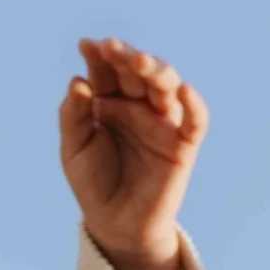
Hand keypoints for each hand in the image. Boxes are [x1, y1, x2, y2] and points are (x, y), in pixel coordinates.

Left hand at [60, 37, 207, 269]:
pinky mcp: (183, 145)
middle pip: (138, 71)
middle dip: (127, 56)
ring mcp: (163, 122)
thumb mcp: (73, 148)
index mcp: (109, 100)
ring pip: (167, 87)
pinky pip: (196, 121)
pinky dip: (194, 104)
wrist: (115, 224)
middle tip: (113, 48)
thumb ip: (73, 115)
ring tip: (140, 62)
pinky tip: (184, 90)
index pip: (107, 70)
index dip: (99, 55)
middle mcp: (138, 105)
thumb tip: (79, 81)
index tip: (87, 45)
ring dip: (156, 69)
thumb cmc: (93, 182)